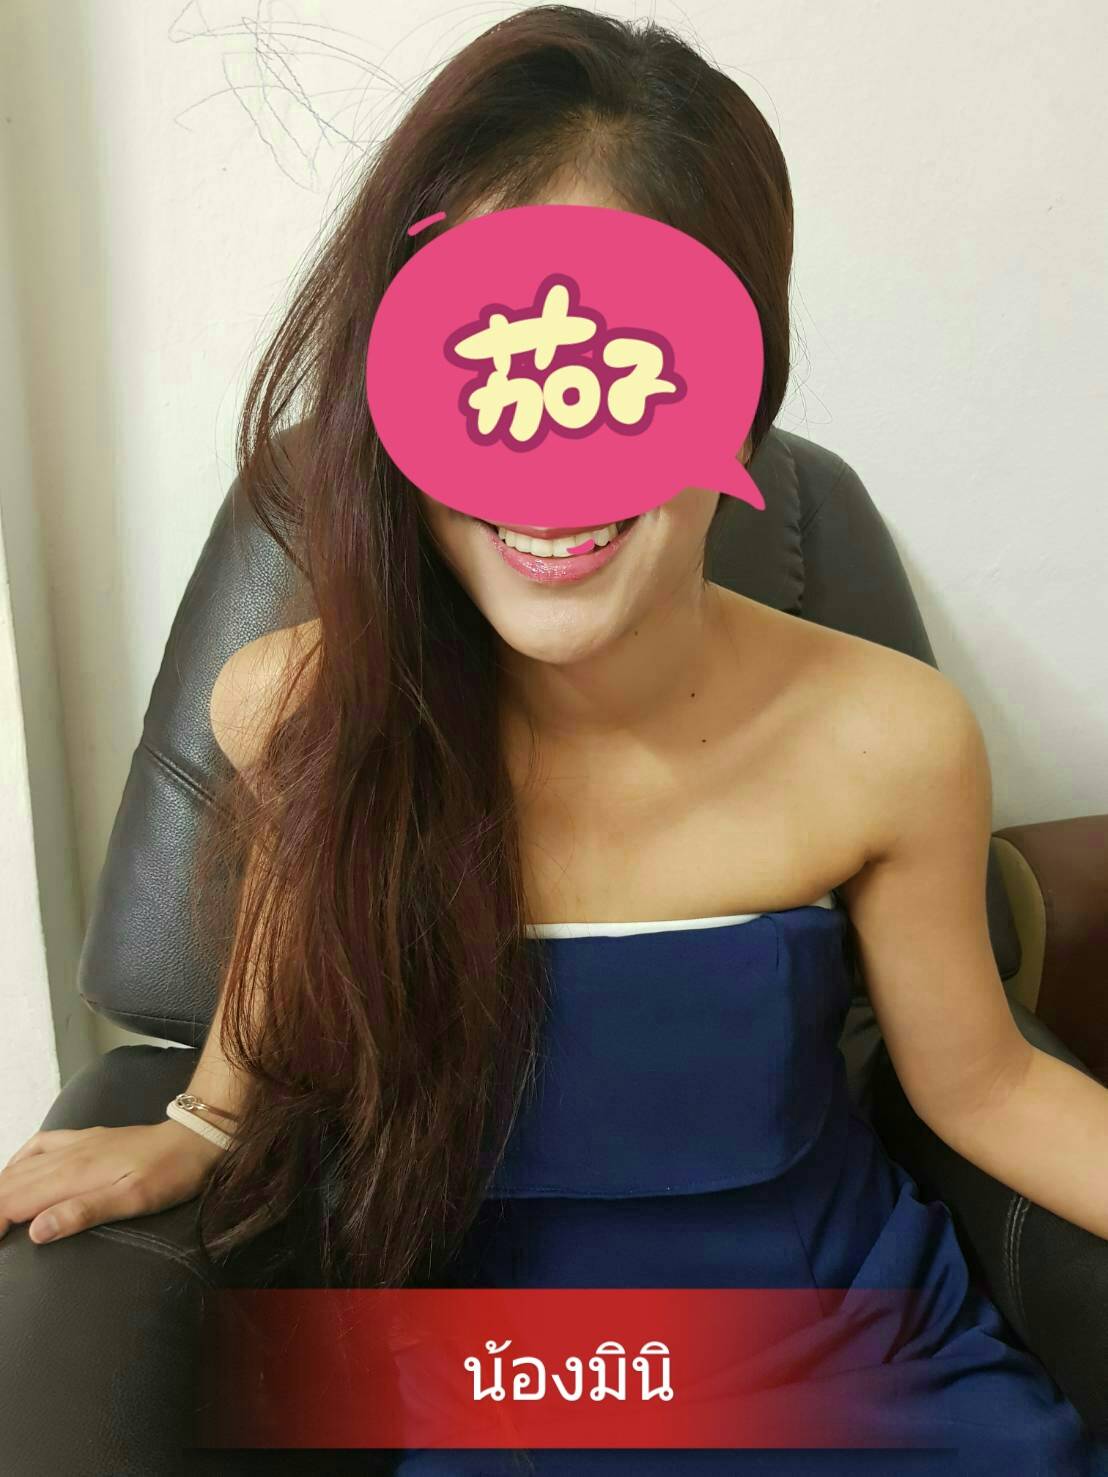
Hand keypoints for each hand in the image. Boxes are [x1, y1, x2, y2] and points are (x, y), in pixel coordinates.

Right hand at [0, 1119, 227, 1244]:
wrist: (194, 1139)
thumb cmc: (169, 1174)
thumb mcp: (133, 1200)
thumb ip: (83, 1212)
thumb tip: (36, 1231)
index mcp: (73, 1174)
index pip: (14, 1202)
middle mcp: (66, 1156)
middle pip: (10, 1185)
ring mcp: (75, 1144)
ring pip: (20, 1166)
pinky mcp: (85, 1139)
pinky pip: (39, 1145)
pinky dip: (17, 1162)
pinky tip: (11, 1173)